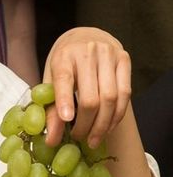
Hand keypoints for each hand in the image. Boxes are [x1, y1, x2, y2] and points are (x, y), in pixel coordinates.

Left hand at [42, 27, 131, 148]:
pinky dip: (116, 116)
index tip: (66, 120)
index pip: (64, 80)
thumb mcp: (51, 81)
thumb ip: (50, 109)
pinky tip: (107, 128)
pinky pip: (125, 94)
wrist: (85, 37)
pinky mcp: (125, 59)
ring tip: (93, 139)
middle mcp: (87, 52)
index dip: (65, 101)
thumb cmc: (65, 64)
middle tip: (78, 138)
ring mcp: (109, 54)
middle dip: (85, 124)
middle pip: (90, 97)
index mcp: (63, 56)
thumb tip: (52, 140)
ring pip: (111, 98)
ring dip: (103, 125)